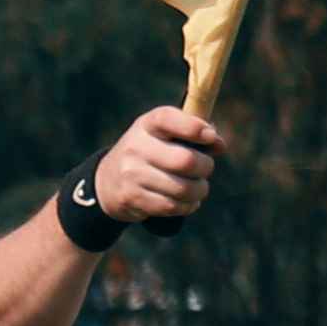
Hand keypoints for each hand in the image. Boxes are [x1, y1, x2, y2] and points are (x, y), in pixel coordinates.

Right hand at [87, 106, 222, 226]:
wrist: (108, 181)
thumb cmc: (150, 153)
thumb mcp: (165, 135)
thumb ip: (193, 133)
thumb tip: (219, 144)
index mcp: (147, 125)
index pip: (168, 118)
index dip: (194, 127)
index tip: (211, 137)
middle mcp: (136, 147)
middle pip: (186, 161)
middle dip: (205, 167)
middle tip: (204, 169)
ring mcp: (132, 174)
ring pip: (183, 188)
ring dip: (199, 190)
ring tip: (198, 187)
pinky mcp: (132, 198)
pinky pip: (173, 206)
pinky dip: (188, 206)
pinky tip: (187, 201)